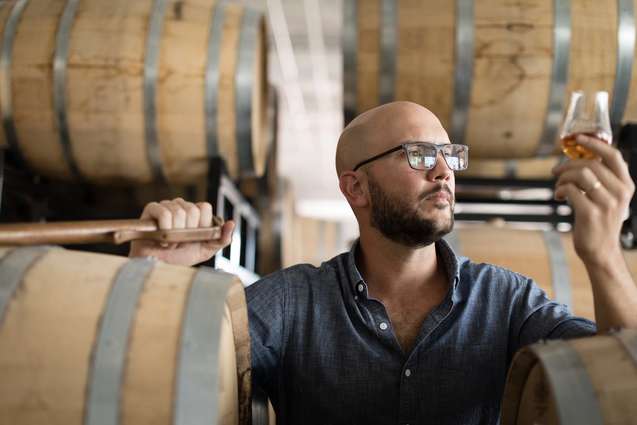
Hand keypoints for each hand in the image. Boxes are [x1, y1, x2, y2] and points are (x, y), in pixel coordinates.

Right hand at [129, 198, 233, 265]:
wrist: (158, 267)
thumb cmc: (180, 257)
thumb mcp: (205, 250)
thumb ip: (221, 239)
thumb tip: (232, 223)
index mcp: (194, 213)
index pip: (204, 207)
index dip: (201, 225)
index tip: (193, 237)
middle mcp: (181, 206)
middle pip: (192, 210)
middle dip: (187, 232)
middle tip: (179, 242)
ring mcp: (166, 206)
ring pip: (178, 212)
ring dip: (175, 235)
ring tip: (169, 243)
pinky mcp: (151, 209)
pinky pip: (164, 213)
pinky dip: (164, 230)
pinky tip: (161, 240)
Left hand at [553, 135, 634, 265]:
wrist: (601, 251)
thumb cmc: (600, 222)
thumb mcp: (609, 198)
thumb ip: (602, 179)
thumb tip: (581, 157)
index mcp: (626, 185)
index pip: (614, 156)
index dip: (594, 143)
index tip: (578, 138)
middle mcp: (620, 193)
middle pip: (590, 164)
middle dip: (568, 165)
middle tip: (556, 171)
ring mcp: (607, 204)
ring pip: (580, 175)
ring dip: (563, 178)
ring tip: (559, 187)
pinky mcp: (591, 214)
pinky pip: (571, 191)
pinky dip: (560, 190)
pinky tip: (559, 196)